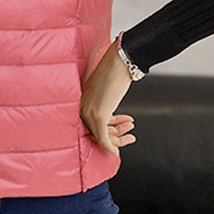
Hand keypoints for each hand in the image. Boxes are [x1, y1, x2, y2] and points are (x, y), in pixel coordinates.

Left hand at [79, 41, 136, 155]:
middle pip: (96, 132)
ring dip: (118, 139)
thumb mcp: (104, 91)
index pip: (91, 124)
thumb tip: (111, 118)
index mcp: (81, 101)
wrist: (120, 62)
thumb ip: (103, 103)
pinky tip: (117, 151)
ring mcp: (89, 112)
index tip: (119, 133)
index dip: (107, 131)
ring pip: (101, 136)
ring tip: (131, 133)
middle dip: (116, 135)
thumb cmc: (115, 73)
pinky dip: (111, 146)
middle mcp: (81, 107)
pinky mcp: (98, 115)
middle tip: (130, 133)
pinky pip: (103, 138)